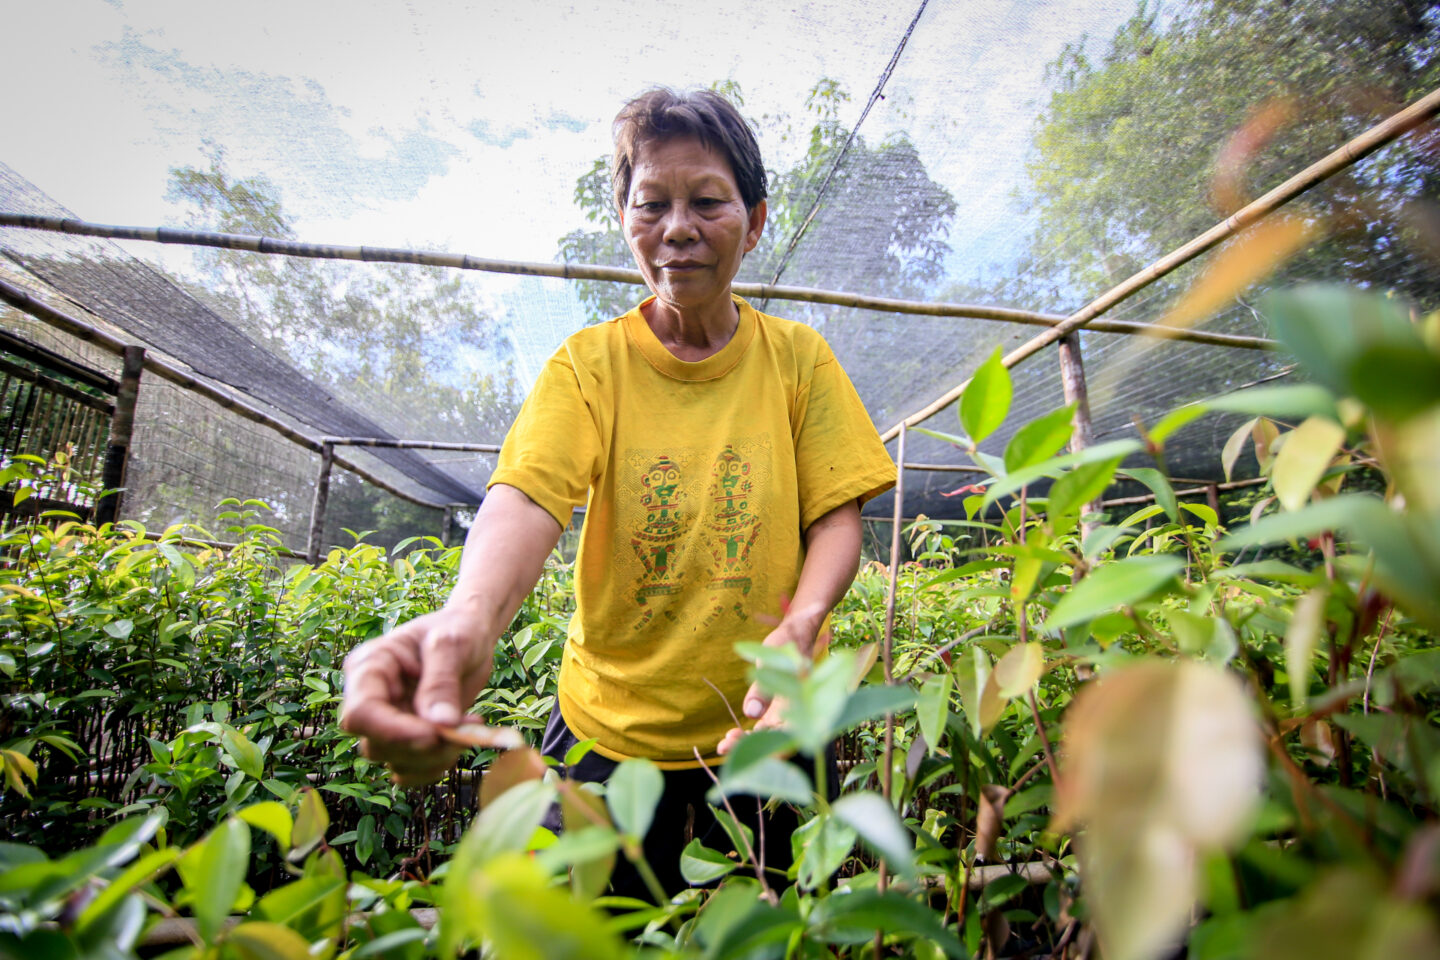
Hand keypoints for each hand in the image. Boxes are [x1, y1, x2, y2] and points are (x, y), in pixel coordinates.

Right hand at [340, 606, 495, 785]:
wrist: (472, 636)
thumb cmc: (457, 629)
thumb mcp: (451, 644)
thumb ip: (441, 682)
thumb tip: (438, 725)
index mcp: (369, 668)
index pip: (360, 713)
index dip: (393, 732)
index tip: (434, 735)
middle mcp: (371, 698)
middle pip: (376, 745)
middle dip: (423, 747)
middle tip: (467, 729)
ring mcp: (389, 720)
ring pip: (395, 761)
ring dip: (436, 757)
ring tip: (472, 727)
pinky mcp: (408, 737)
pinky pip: (411, 769)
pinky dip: (438, 765)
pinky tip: (464, 739)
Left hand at [715, 614, 818, 756]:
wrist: (794, 634)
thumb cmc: (786, 644)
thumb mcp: (772, 661)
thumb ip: (762, 688)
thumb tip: (751, 713)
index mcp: (803, 704)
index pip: (788, 738)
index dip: (767, 751)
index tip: (742, 747)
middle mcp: (798, 713)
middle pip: (777, 742)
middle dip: (751, 748)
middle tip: (722, 747)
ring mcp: (788, 713)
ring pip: (769, 738)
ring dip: (747, 743)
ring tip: (723, 744)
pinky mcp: (777, 710)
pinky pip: (765, 729)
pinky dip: (749, 734)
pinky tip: (731, 735)